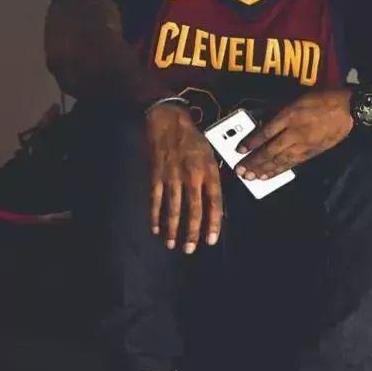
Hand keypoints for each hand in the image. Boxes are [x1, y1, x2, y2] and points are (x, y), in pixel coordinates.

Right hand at [146, 104, 222, 254]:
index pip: (214, 203)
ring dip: (172, 229)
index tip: (211, 240)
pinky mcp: (156, 176)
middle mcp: (192, 176)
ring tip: (172, 244)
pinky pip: (155, 200)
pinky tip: (155, 228)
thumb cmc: (192, 139)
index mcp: (208, 172)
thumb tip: (217, 204)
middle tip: (190, 249)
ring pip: (173, 209)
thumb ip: (213, 179)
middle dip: (192, 233)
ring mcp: (172, 177)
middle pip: (193, 210)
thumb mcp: (210, 155)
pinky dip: (155, 216)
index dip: (213, 223)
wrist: (169, 121)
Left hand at [234, 89, 353, 179]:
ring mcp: (303, 145)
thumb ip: (278, 109)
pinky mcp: (310, 153)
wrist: (348, 110)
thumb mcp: (297, 98)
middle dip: (253, 162)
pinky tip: (268, 175)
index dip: (251, 142)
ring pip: (279, 161)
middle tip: (239, 171)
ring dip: (262, 170)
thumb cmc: (322, 99)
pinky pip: (290, 164)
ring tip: (250, 177)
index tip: (239, 150)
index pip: (265, 132)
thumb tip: (260, 118)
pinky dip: (278, 170)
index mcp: (290, 115)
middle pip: (269, 151)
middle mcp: (294, 132)